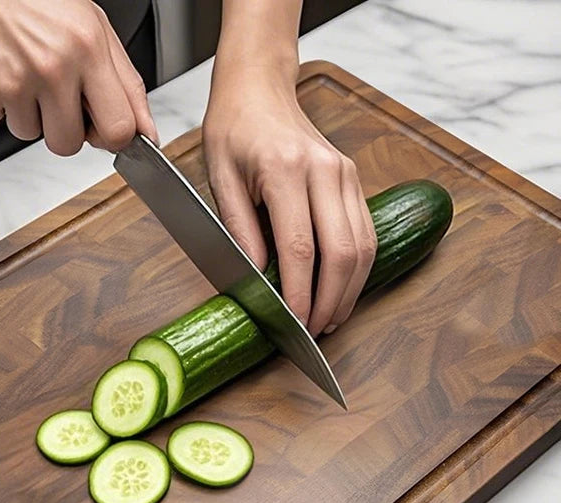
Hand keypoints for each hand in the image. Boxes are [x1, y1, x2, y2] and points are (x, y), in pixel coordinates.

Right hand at [0, 0, 157, 153]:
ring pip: (30, 134)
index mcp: (87, 47)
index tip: (105, 131)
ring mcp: (14, 81)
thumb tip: (146, 131)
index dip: (114, 138)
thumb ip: (124, 80)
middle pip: (69, 144)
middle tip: (54, 97)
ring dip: (27, 112)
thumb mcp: (90, 23)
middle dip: (64, 130)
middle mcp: (52, 66)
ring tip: (20, 69)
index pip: (119, 128)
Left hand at [203, 60, 375, 335]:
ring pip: (363, 245)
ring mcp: (346, 174)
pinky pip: (365, 232)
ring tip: (331, 319)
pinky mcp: (354, 180)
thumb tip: (259, 276)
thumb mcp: (219, 178)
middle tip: (315, 331)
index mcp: (286, 170)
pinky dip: (358, 267)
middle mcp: (325, 171)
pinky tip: (343, 289)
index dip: (301, 292)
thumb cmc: (233, 131)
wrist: (259, 89)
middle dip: (331, 299)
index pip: (300, 247)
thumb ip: (239, 229)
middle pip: (342, 251)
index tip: (296, 323)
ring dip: (350, 289)